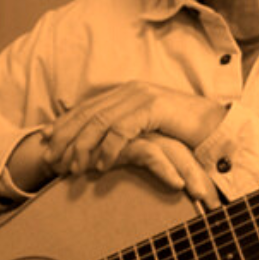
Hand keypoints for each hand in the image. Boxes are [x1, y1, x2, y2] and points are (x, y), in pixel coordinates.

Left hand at [42, 82, 226, 198]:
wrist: (215, 124)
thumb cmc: (184, 130)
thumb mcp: (150, 126)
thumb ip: (127, 127)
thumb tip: (103, 141)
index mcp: (127, 91)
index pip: (87, 106)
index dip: (63, 122)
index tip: (43, 140)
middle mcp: (130, 90)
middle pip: (87, 113)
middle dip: (65, 137)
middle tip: (51, 161)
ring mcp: (141, 97)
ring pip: (99, 122)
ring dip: (83, 147)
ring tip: (74, 169)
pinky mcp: (152, 108)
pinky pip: (121, 130)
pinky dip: (108, 150)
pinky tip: (102, 166)